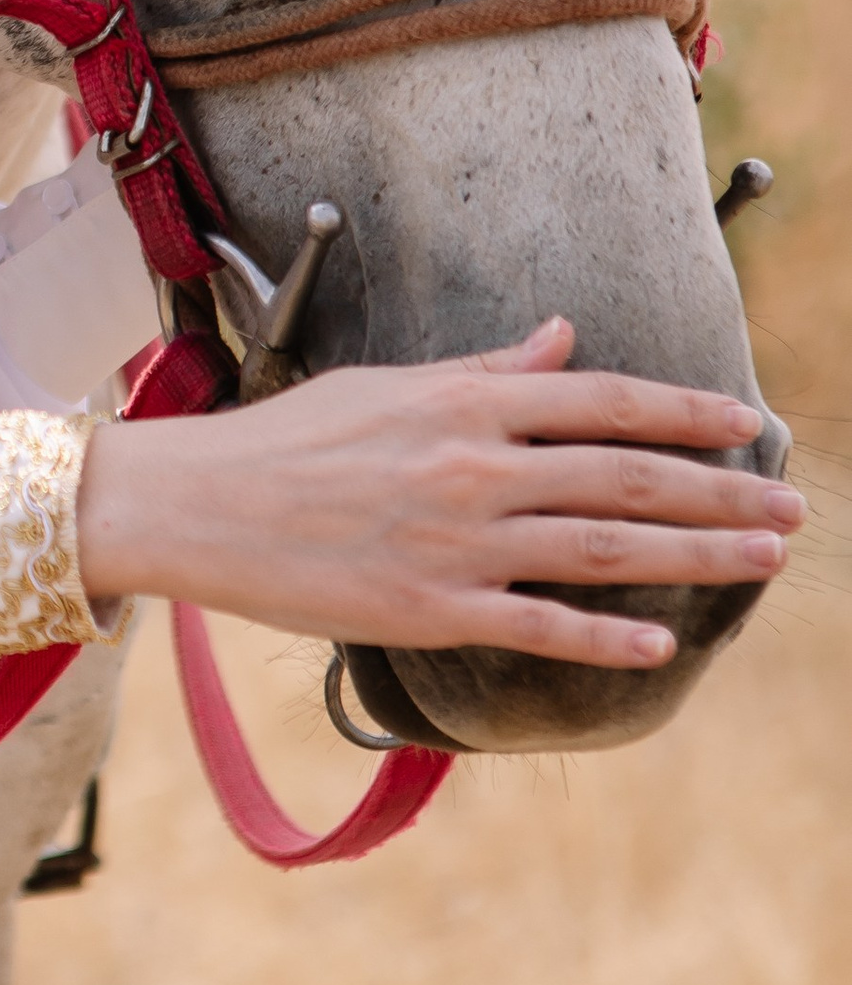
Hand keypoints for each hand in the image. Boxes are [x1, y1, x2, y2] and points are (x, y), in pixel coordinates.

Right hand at [76, 319, 799, 668]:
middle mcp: (474, 468)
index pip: (603, 401)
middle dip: (721, 490)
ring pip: (603, 547)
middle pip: (626, 475)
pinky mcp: (430, 608)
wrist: (195, 504)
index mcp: (463, 403)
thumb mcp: (385, 386)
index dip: (685, 412)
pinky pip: (538, 626)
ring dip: (696, 554)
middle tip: (789, 506)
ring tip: (760, 557)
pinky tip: (659, 644)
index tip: (747, 421)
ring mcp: (456, 542)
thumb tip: (563, 341)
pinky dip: (605, 637)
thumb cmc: (283, 440)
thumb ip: (482, 370)